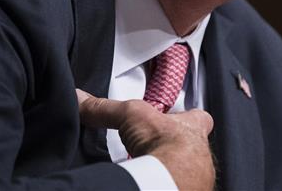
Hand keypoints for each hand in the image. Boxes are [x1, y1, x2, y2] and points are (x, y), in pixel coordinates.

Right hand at [76, 89, 214, 190]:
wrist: (172, 180)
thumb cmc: (167, 144)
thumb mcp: (130, 114)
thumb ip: (105, 108)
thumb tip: (82, 100)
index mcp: (193, 128)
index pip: (200, 118)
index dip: (187, 116)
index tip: (171, 118)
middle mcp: (199, 154)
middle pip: (191, 147)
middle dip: (172, 148)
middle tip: (151, 149)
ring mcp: (196, 177)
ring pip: (186, 172)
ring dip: (169, 170)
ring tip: (147, 169)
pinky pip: (176, 188)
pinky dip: (163, 186)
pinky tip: (149, 184)